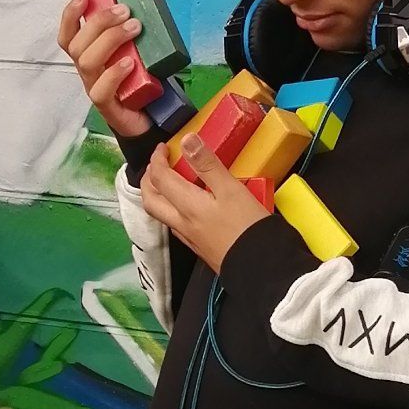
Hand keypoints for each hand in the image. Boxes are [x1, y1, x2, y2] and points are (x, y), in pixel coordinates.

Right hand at [57, 0, 151, 141]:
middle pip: (77, 45)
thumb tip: (144, 3)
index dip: (70, 15)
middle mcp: (87, 72)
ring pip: (87, 63)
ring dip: (110, 40)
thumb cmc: (141, 80)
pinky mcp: (108, 107)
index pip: (68, 35)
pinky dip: (114, 73)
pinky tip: (129, 63)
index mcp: (89, 56)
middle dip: (99, 22)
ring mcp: (95, 89)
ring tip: (134, 28)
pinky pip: (101, 90)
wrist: (152, 118)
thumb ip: (131, 32)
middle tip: (125, 11)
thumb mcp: (136, 51)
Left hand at [140, 135, 269, 273]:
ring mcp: (189, 238)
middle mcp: (182, 223)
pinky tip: (187, 205)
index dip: (157, 159)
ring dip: (158, 195)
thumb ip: (208, 165)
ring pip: (161, 214)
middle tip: (158, 164)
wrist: (260, 268)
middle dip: (148, 180)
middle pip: (150, 201)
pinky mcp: (199, 247)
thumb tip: (187, 140)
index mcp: (188, 206)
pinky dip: (173, 209)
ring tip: (169, 181)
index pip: (159, 179)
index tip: (164, 147)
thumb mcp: (231, 190)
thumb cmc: (248, 227)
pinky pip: (175, 225)